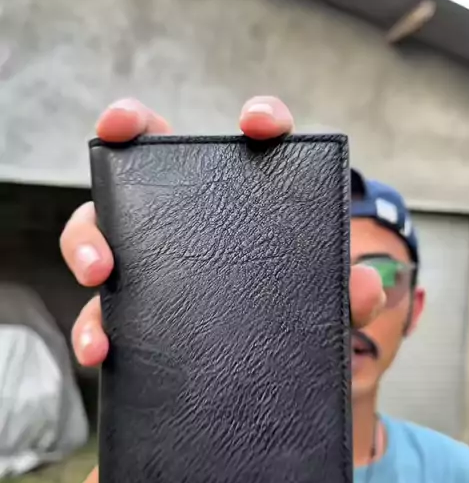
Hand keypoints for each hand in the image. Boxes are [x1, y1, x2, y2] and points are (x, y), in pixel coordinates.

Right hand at [61, 96, 384, 365]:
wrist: (258, 366)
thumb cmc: (286, 314)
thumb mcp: (319, 308)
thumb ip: (347, 298)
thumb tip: (366, 288)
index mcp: (248, 196)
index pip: (261, 136)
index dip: (263, 116)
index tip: (259, 124)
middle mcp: (189, 211)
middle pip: (148, 156)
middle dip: (126, 134)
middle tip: (118, 135)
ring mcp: (148, 257)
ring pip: (98, 229)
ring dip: (87, 241)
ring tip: (99, 272)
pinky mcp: (129, 306)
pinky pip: (99, 310)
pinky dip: (91, 328)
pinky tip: (100, 351)